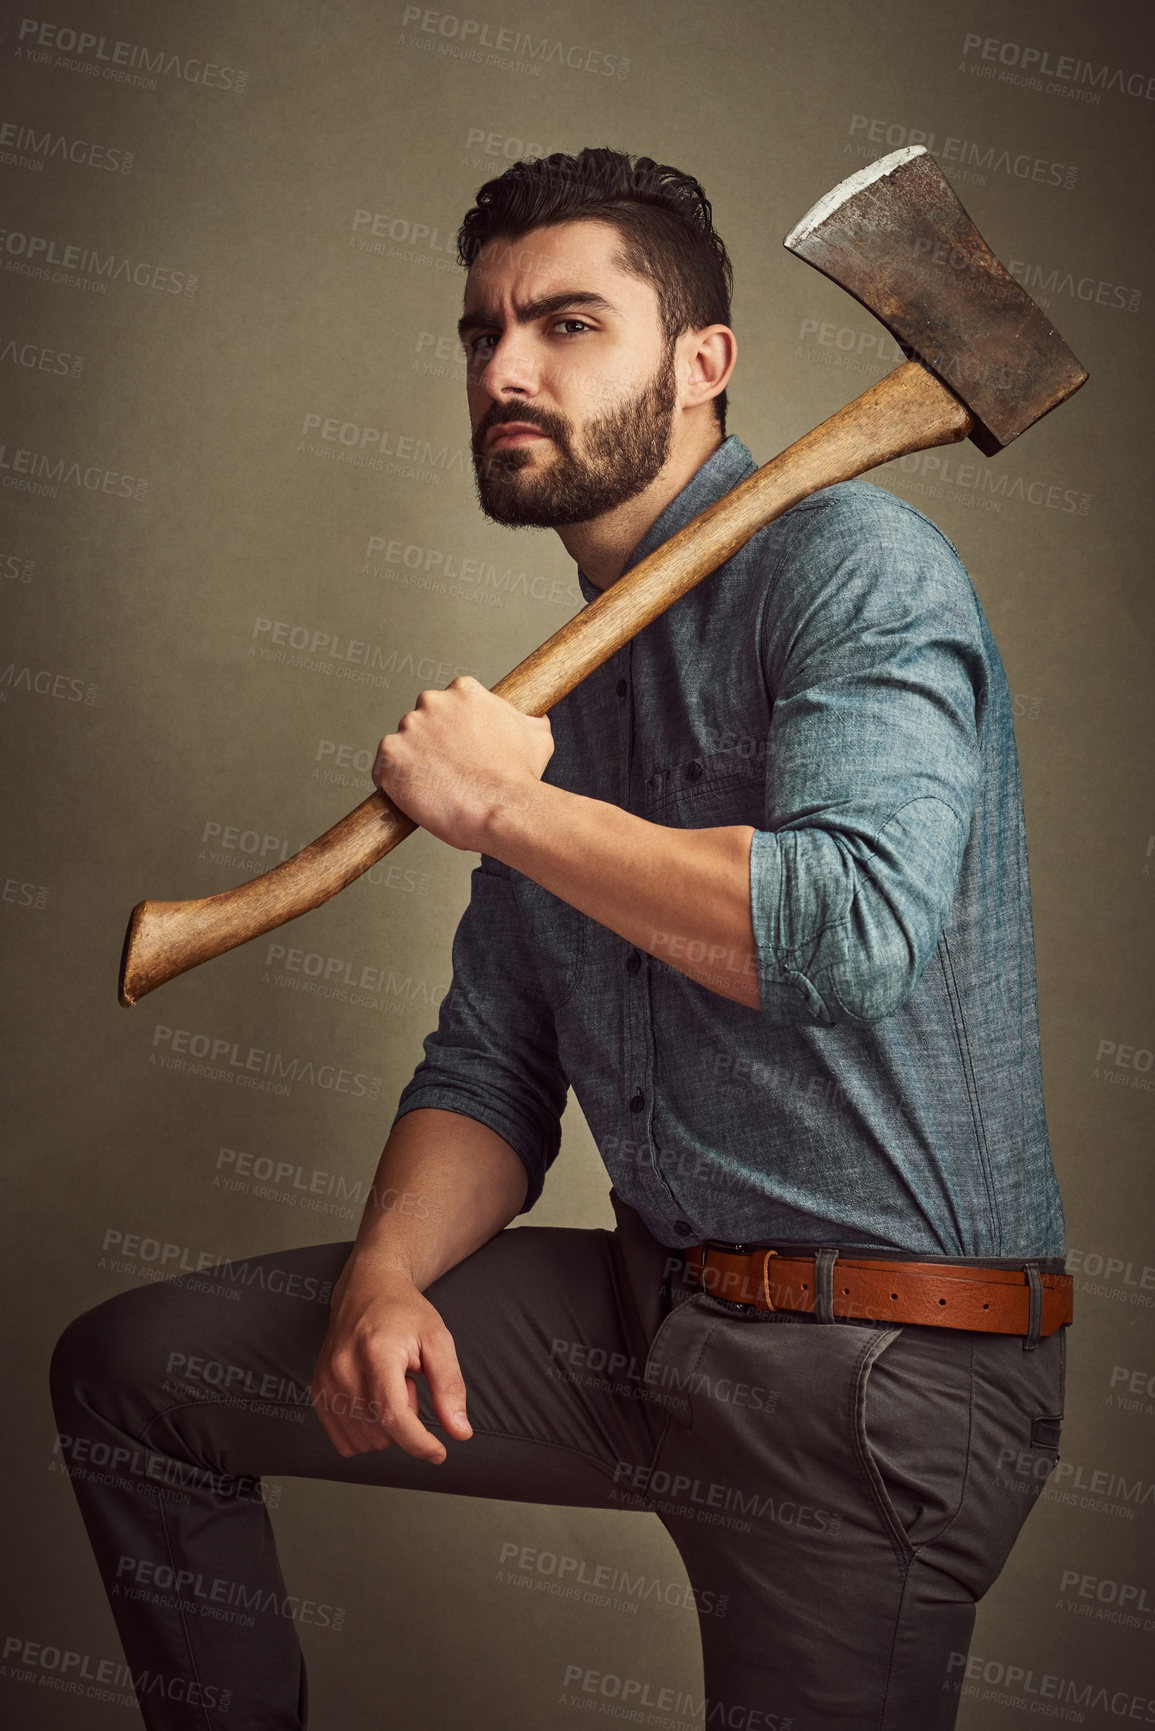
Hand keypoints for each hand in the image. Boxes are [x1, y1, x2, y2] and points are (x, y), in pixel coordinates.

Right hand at [310, 1257, 471, 1461]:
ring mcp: (326, 1380)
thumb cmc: (405, 1312)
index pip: (393, 1416)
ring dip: (384, 1425)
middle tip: (408, 1381)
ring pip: (362, 1441)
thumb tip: (460, 1432)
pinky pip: (343, 1439)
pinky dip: (365, 1431)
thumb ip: (450, 1387)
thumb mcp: (439, 1340)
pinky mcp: (317, 1390)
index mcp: (376, 1352)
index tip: (438, 1453)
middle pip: (380, 1432)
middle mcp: (343, 1367)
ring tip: (389, 1385)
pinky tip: (372, 1399)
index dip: (419, 1443)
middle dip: (405, 1420)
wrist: (367, 1287)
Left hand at [373, 676, 552, 850]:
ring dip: (414, 763)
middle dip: (432, 744)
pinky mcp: (390, 758)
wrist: (504, 808)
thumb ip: (525, 720)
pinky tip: (417, 796)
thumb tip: (532, 719)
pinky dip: (395, 783)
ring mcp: (407, 729)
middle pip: (422, 721)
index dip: (454, 731)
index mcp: (463, 691)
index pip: (448, 705)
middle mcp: (431, 702)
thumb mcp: (536, 736)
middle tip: (450, 771)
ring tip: (438, 788)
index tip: (461, 749)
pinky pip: (383, 770)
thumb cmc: (520, 777)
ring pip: (403, 745)